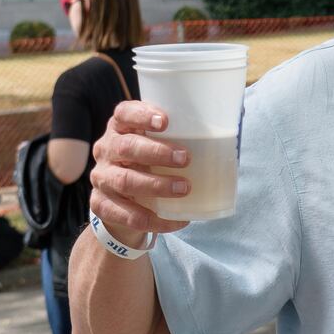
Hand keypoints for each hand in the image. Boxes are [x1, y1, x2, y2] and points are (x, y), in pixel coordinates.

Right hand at [89, 101, 192, 245]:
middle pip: (125, 147)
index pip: (124, 114)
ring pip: (125, 180)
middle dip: (157, 152)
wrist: (122, 206)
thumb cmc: (149, 166)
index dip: (141, 114)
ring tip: (184, 188)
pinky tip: (177, 220)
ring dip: (157, 185)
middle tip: (186, 159)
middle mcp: (106, 150)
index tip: (165, 121)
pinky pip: (126, 215)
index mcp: (120, 129)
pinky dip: (153, 220)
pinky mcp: (101, 205)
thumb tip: (232, 125)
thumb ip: (181, 137)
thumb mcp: (158, 146)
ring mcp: (102, 178)